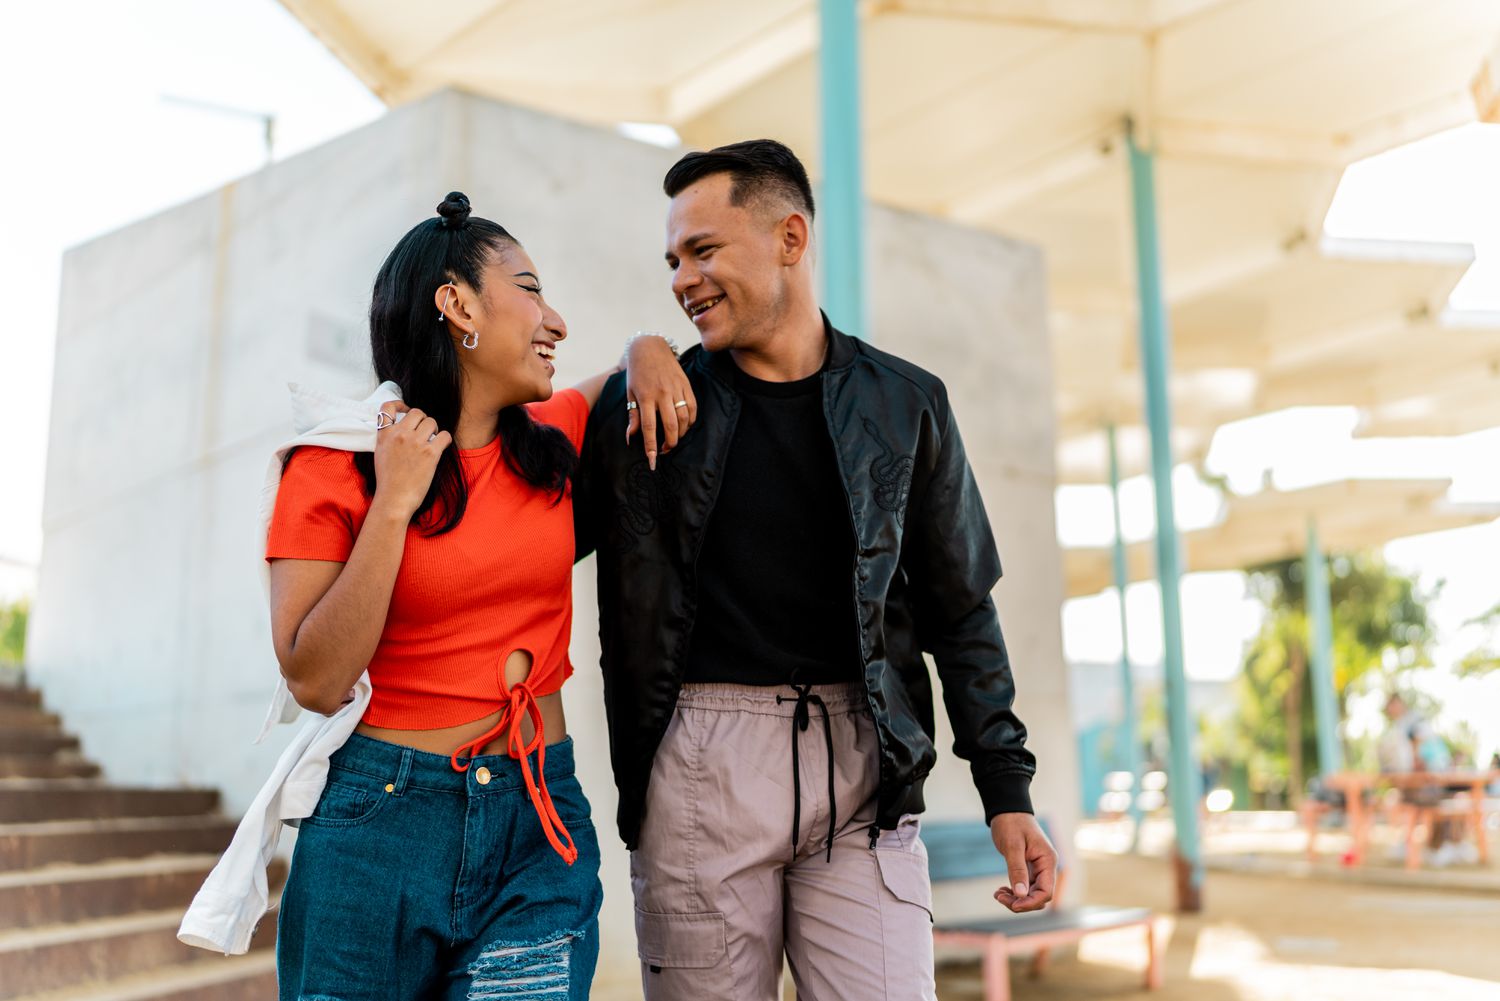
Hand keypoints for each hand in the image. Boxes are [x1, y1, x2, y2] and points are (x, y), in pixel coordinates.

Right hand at [371, 401, 451, 518]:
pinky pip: (445, 435)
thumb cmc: (388, 481)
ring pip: (432, 422)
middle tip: (424, 432)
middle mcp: (399, 434)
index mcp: (385, 435)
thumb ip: (389, 438)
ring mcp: (415, 442)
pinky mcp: (430, 452)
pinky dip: (445, 439)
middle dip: (423, 420)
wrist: (394, 499)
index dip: (400, 404)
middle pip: (417, 412)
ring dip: (434, 430)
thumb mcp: (380, 453)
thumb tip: (402, 428)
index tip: (406, 410)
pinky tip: (441, 447)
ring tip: (432, 441)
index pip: (388, 407)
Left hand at [625, 335, 696, 469]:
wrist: (650, 347)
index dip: (651, 446)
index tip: (653, 460)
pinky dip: (691, 420)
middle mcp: (662, 393)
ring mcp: (676, 388)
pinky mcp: (686, 385)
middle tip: (665, 450)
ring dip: (681, 434)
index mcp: (645, 396)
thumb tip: (631, 438)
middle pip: (670, 425)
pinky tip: (685, 426)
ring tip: (673, 439)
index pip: (648, 427)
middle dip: (670, 443)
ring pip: (684, 418)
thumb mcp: (630, 392)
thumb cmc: (637, 372)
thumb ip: (633, 415)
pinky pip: (693, 407)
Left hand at [990, 813, 1056, 912]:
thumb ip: (1017, 870)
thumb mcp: (1013, 846)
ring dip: (1016, 899)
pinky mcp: (1029, 869)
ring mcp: (1038, 869)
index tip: (1012, 904)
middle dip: (1021, 902)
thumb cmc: (1011, 823)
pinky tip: (1001, 890)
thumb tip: (1021, 895)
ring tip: (998, 894)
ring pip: (1031, 894)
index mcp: (1047, 861)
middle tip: (999, 897)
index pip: (1046, 892)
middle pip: (1039, 896)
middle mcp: (1046, 867)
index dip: (1030, 902)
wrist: (1008, 810)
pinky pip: (1025, 887)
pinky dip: (1014, 892)